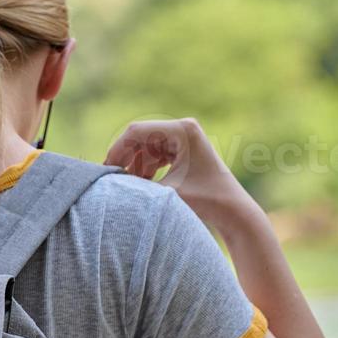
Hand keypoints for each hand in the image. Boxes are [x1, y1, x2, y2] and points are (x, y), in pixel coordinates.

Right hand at [105, 118, 256, 235]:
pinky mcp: (183, 149)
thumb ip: (136, 184)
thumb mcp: (165, 192)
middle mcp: (183, 128)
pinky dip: (145, 168)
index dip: (117, 149)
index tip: (105, 170)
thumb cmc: (204, 199)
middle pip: (140, 137)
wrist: (232, 209)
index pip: (137, 131)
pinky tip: (143, 184)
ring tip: (131, 186)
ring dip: (135, 165)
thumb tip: (109, 182)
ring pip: (145, 147)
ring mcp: (184, 138)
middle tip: (113, 179)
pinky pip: (155, 153)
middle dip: (125, 158)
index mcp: (182, 130)